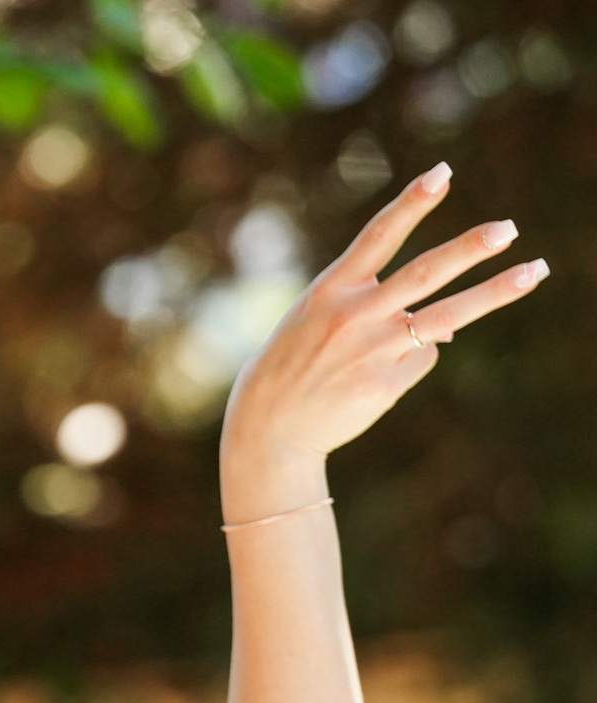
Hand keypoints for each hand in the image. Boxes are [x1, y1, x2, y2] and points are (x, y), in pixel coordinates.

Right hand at [222, 164, 543, 514]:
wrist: (267, 428)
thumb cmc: (293, 366)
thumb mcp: (319, 323)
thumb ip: (377, 310)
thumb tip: (451, 328)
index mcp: (330, 290)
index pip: (378, 237)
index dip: (411, 204)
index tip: (442, 174)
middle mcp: (354, 315)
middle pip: (424, 274)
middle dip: (469, 248)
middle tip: (508, 229)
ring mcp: (372, 350)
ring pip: (446, 316)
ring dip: (493, 292)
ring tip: (534, 271)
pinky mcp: (385, 384)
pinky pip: (421, 358)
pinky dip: (411, 358)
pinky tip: (379, 374)